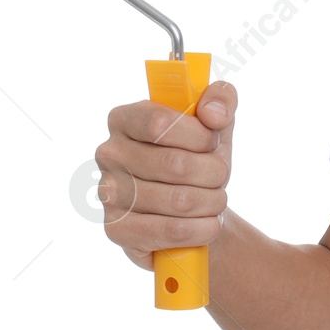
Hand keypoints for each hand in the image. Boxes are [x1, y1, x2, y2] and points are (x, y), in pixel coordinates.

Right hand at [95, 82, 236, 269]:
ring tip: (213, 200)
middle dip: (214, 173)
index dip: (199, 137)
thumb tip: (214, 113)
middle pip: (176, 164)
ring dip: (213, 202)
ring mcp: (108, 194)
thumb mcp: (217, 122)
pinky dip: (203, 229)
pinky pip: (173, 231)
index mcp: (125, 118)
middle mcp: (108, 154)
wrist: (196, 209)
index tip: (212, 143)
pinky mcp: (117, 229)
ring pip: (180, 200)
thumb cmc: (201, 158)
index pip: (161, 123)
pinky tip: (205, 224)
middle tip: (219, 177)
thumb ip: (221, 99)